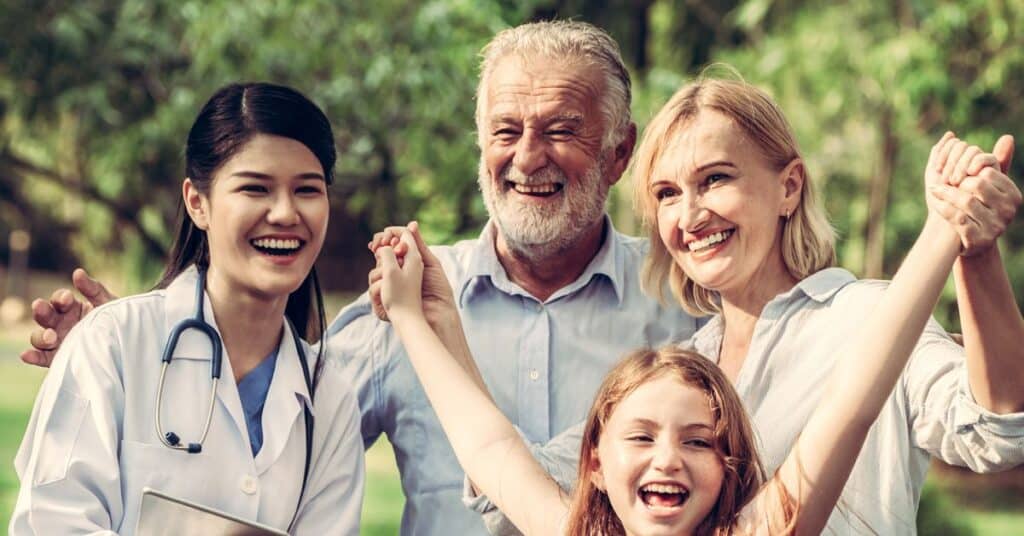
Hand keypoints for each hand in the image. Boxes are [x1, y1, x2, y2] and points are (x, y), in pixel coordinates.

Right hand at [20, 268, 114, 366]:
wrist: (129, 342)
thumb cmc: (115, 320)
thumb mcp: (107, 303)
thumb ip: (92, 289)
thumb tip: (77, 272)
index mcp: (70, 307)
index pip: (59, 299)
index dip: (60, 297)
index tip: (68, 298)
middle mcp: (60, 323)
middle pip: (44, 316)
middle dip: (42, 311)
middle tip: (41, 307)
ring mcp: (57, 341)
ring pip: (39, 337)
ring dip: (41, 336)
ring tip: (50, 336)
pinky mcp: (58, 358)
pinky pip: (43, 358)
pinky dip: (33, 356)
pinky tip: (26, 355)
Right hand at [368, 222, 456, 325]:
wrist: (431, 316)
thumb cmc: (434, 290)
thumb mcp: (428, 262)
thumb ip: (417, 244)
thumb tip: (411, 224)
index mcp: (410, 259)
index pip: (393, 240)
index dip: (387, 236)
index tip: (384, 239)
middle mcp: (399, 270)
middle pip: (381, 254)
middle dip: (381, 256)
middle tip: (386, 261)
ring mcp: (391, 284)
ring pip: (375, 272)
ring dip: (380, 275)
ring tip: (389, 283)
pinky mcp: (385, 297)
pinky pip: (373, 288)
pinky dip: (377, 289)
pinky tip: (385, 293)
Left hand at [928, 134, 1020, 255]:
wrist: (973, 242)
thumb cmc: (980, 207)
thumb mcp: (990, 185)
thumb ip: (998, 162)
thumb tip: (1008, 137)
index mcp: (1013, 194)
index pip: (989, 172)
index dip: (968, 170)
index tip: (957, 173)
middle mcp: (1009, 211)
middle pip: (977, 184)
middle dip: (957, 182)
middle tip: (944, 182)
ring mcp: (996, 226)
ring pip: (966, 200)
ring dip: (945, 193)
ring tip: (934, 190)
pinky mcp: (979, 239)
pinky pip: (957, 217)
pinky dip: (942, 207)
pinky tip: (935, 203)